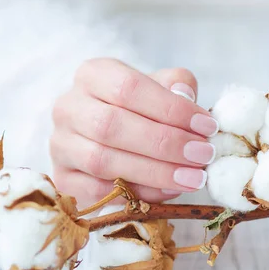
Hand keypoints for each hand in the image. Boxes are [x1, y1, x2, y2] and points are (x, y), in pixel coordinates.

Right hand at [50, 59, 217, 206]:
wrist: (113, 137)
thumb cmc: (142, 109)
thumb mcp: (161, 88)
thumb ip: (177, 85)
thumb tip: (184, 95)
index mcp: (93, 75)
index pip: (128, 88)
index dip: (171, 109)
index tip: (207, 126)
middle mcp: (68, 107)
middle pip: (112, 125)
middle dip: (165, 143)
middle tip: (203, 155)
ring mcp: (61, 145)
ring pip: (103, 161)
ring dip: (155, 172)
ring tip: (194, 177)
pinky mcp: (64, 178)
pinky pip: (98, 192)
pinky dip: (138, 194)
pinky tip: (170, 191)